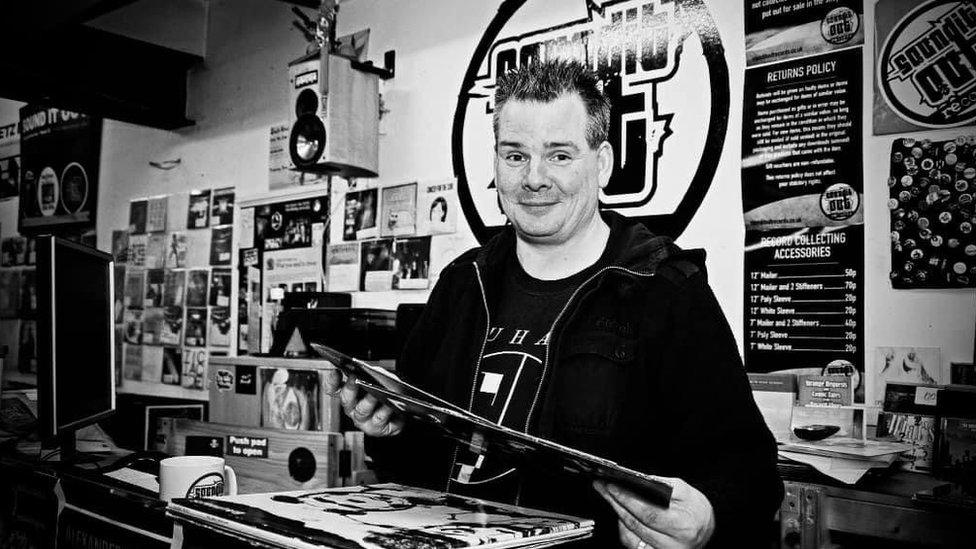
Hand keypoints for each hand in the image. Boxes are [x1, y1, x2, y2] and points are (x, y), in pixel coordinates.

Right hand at [323, 366, 403, 436]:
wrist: (403, 410)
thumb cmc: (388, 392)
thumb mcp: (381, 378)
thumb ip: (375, 373)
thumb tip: (372, 372)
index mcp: (349, 394)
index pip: (335, 388)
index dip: (332, 381)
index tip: (336, 371)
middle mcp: (353, 409)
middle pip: (346, 399)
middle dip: (350, 388)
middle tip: (355, 379)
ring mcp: (364, 420)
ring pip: (362, 411)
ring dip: (368, 401)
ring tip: (374, 393)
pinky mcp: (377, 429)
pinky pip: (379, 420)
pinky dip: (385, 411)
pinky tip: (389, 405)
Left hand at [593, 477, 714, 548]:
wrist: (706, 528)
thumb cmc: (696, 509)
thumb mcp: (685, 492)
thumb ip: (663, 485)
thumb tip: (637, 481)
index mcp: (683, 526)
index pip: (648, 513)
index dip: (627, 499)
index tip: (612, 486)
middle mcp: (674, 545)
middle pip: (635, 524)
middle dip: (615, 503)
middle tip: (602, 487)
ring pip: (631, 536)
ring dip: (617, 514)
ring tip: (609, 496)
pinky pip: (633, 545)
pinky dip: (624, 529)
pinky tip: (621, 514)